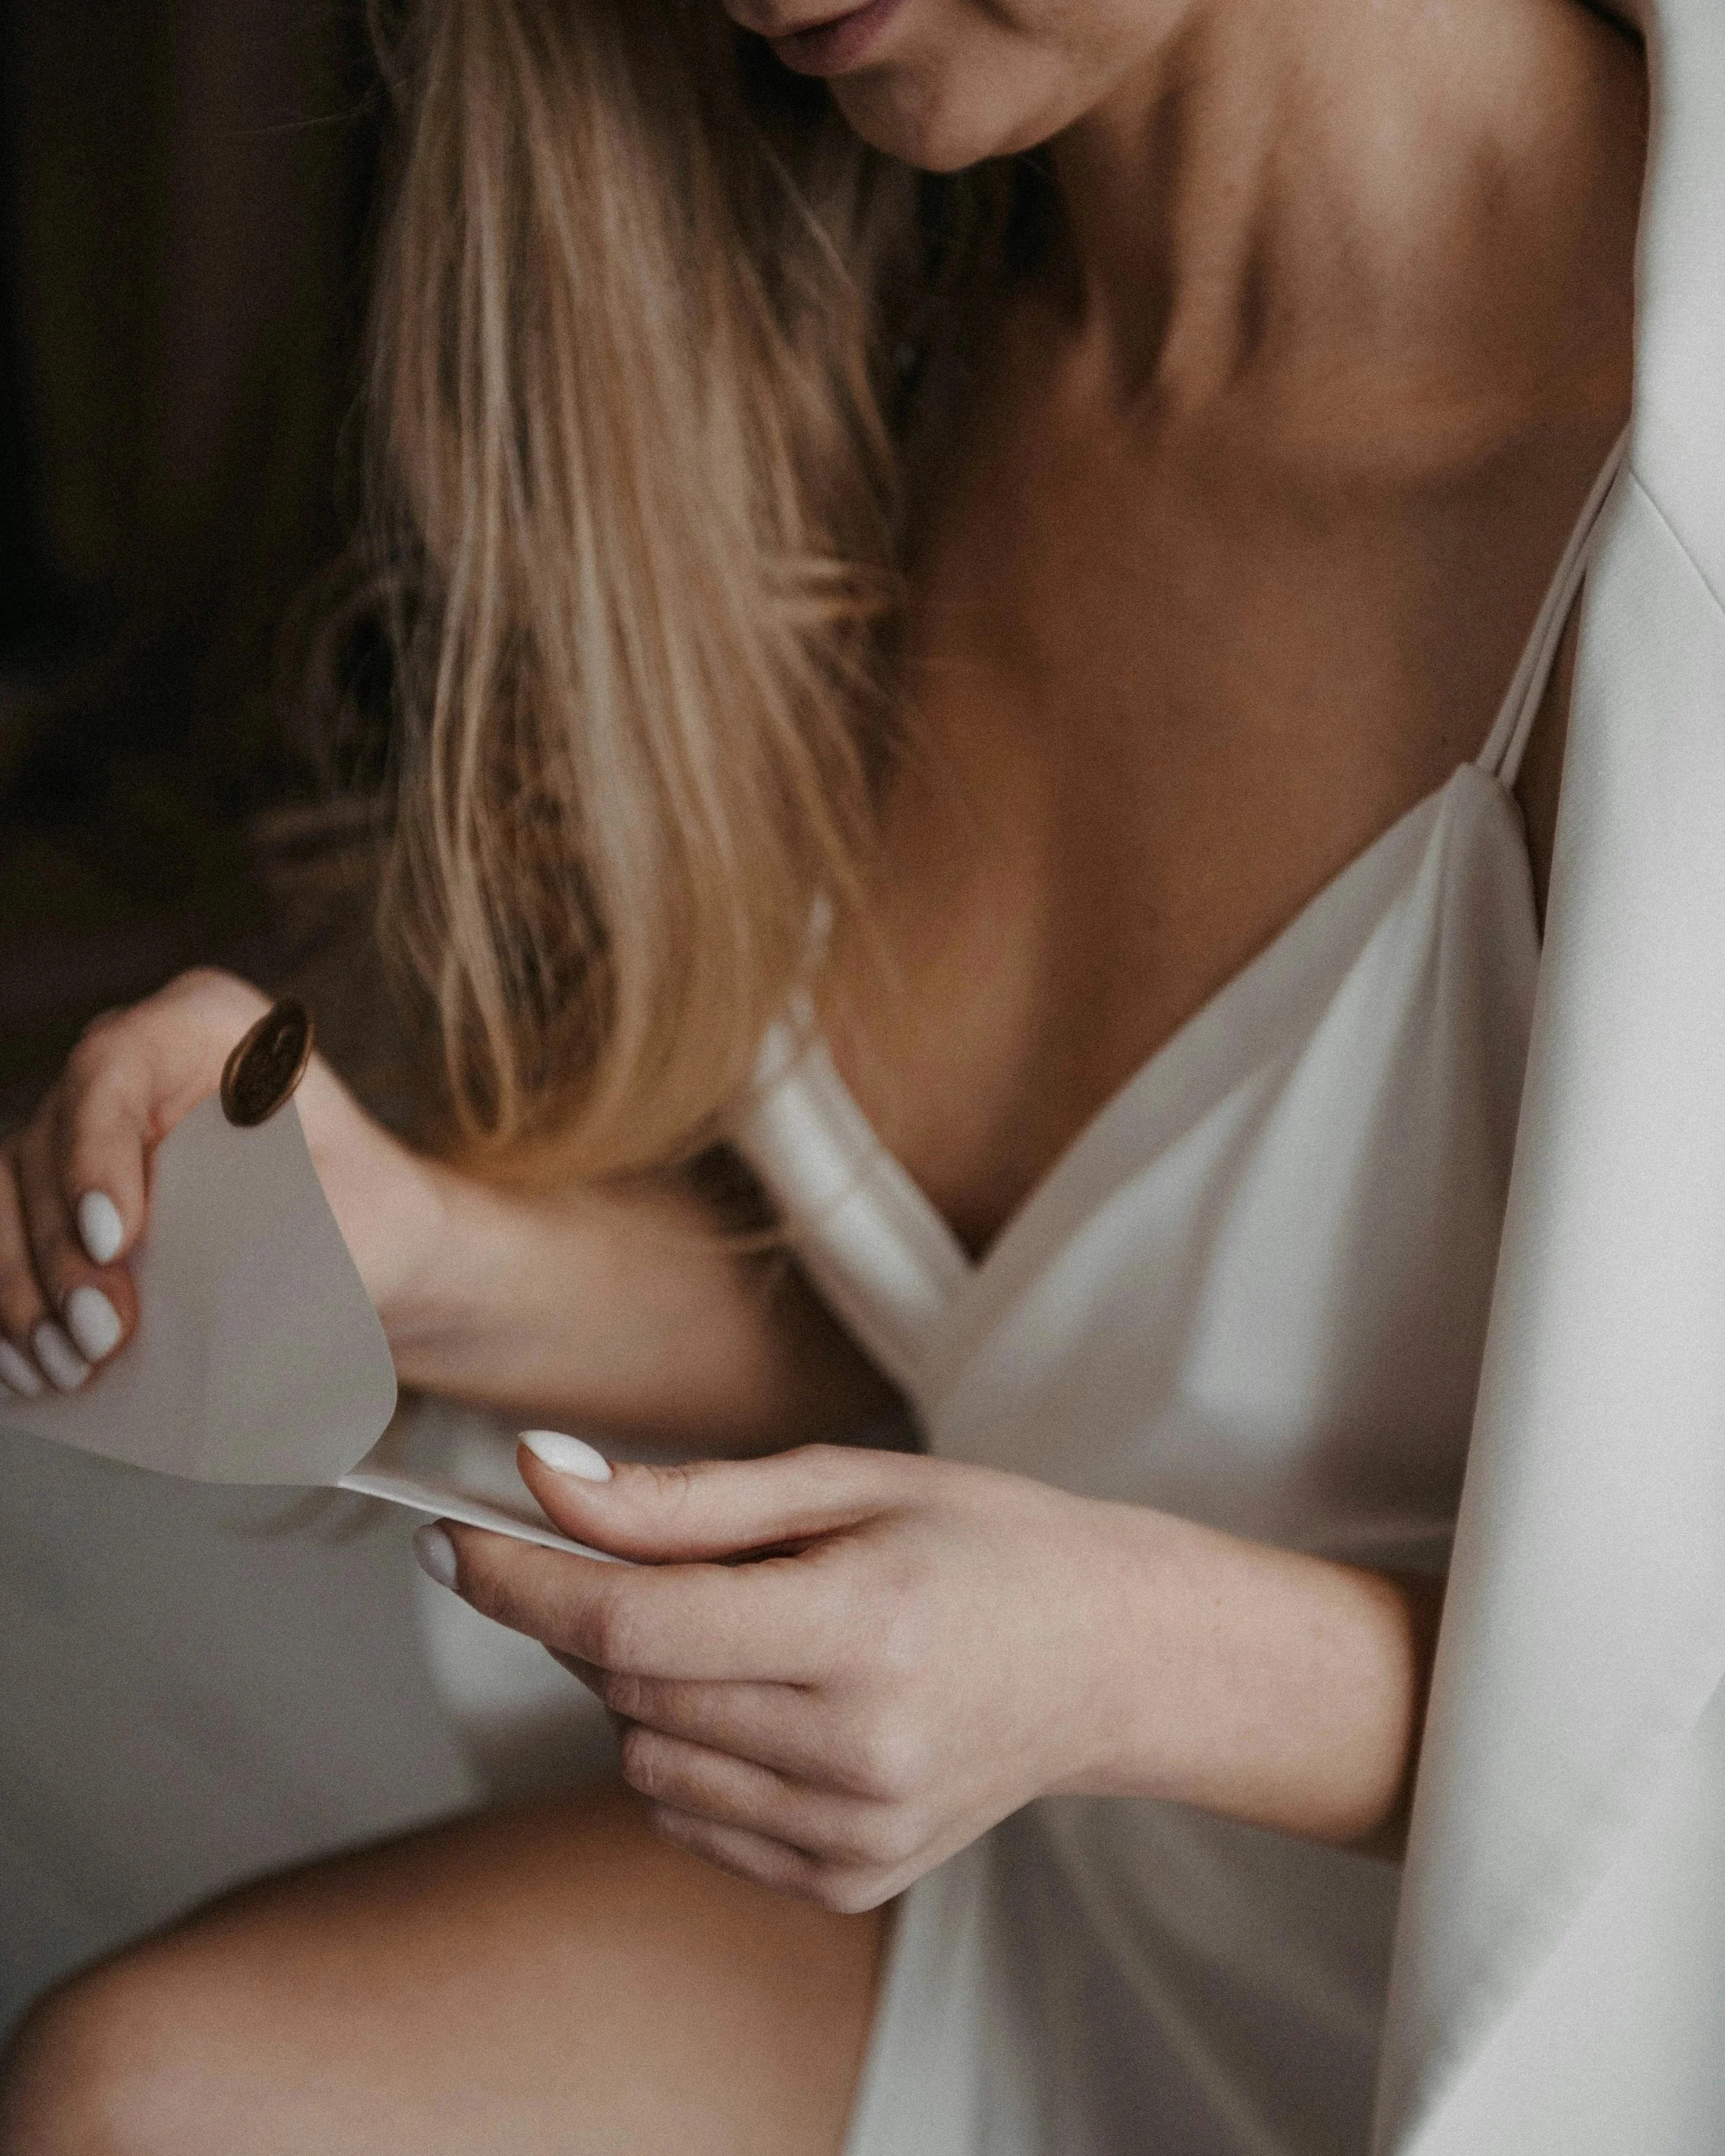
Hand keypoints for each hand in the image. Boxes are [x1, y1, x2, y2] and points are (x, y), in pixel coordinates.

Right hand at [0, 967, 443, 1396]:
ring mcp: (84, 1122)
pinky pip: (7, 1235)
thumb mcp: (350, 1214)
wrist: (367, 1243)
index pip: (114, 1068)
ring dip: (20, 1290)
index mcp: (208, 1026)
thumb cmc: (366, 1217)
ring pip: (8, 1194)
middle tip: (99, 1338)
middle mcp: (130, 1061)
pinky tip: (25, 1368)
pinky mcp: (59, 1186)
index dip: (94, 1153)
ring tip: (62, 1369)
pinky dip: (11, 1299)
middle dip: (59, 1254)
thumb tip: (204, 1297)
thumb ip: (280, 1235)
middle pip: (48, 1143)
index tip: (115, 1242)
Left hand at [428, 1440, 1165, 1911]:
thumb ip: (685, 1499)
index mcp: (863, 1633)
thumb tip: (539, 1478)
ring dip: (646, 1688)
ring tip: (751, 1629)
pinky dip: (692, 1749)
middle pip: (624, 1692)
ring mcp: (854, 1835)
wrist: (1111, 1656)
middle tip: (664, 1556)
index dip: (518, 1580)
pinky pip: (689, 1816)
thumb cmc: (982, 1542)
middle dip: (596, 1615)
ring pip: (642, 1759)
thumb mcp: (846, 1481)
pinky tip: (776, 1698)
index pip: (627, 1628)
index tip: (449, 1538)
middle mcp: (857, 1754)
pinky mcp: (846, 1881)